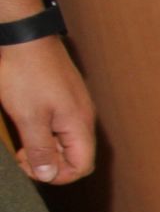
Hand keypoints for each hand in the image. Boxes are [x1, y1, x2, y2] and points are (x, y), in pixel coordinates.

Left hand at [0, 35, 96, 183]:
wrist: (25, 36)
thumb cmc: (26, 73)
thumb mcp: (28, 117)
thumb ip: (41, 148)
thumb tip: (49, 175)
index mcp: (80, 125)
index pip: (81, 166)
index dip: (58, 175)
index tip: (32, 167)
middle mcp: (84, 117)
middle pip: (76, 155)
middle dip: (50, 161)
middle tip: (23, 154)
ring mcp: (76, 104)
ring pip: (68, 140)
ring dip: (47, 146)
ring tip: (23, 140)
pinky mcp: (66, 95)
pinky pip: (62, 124)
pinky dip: (47, 131)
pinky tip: (29, 121)